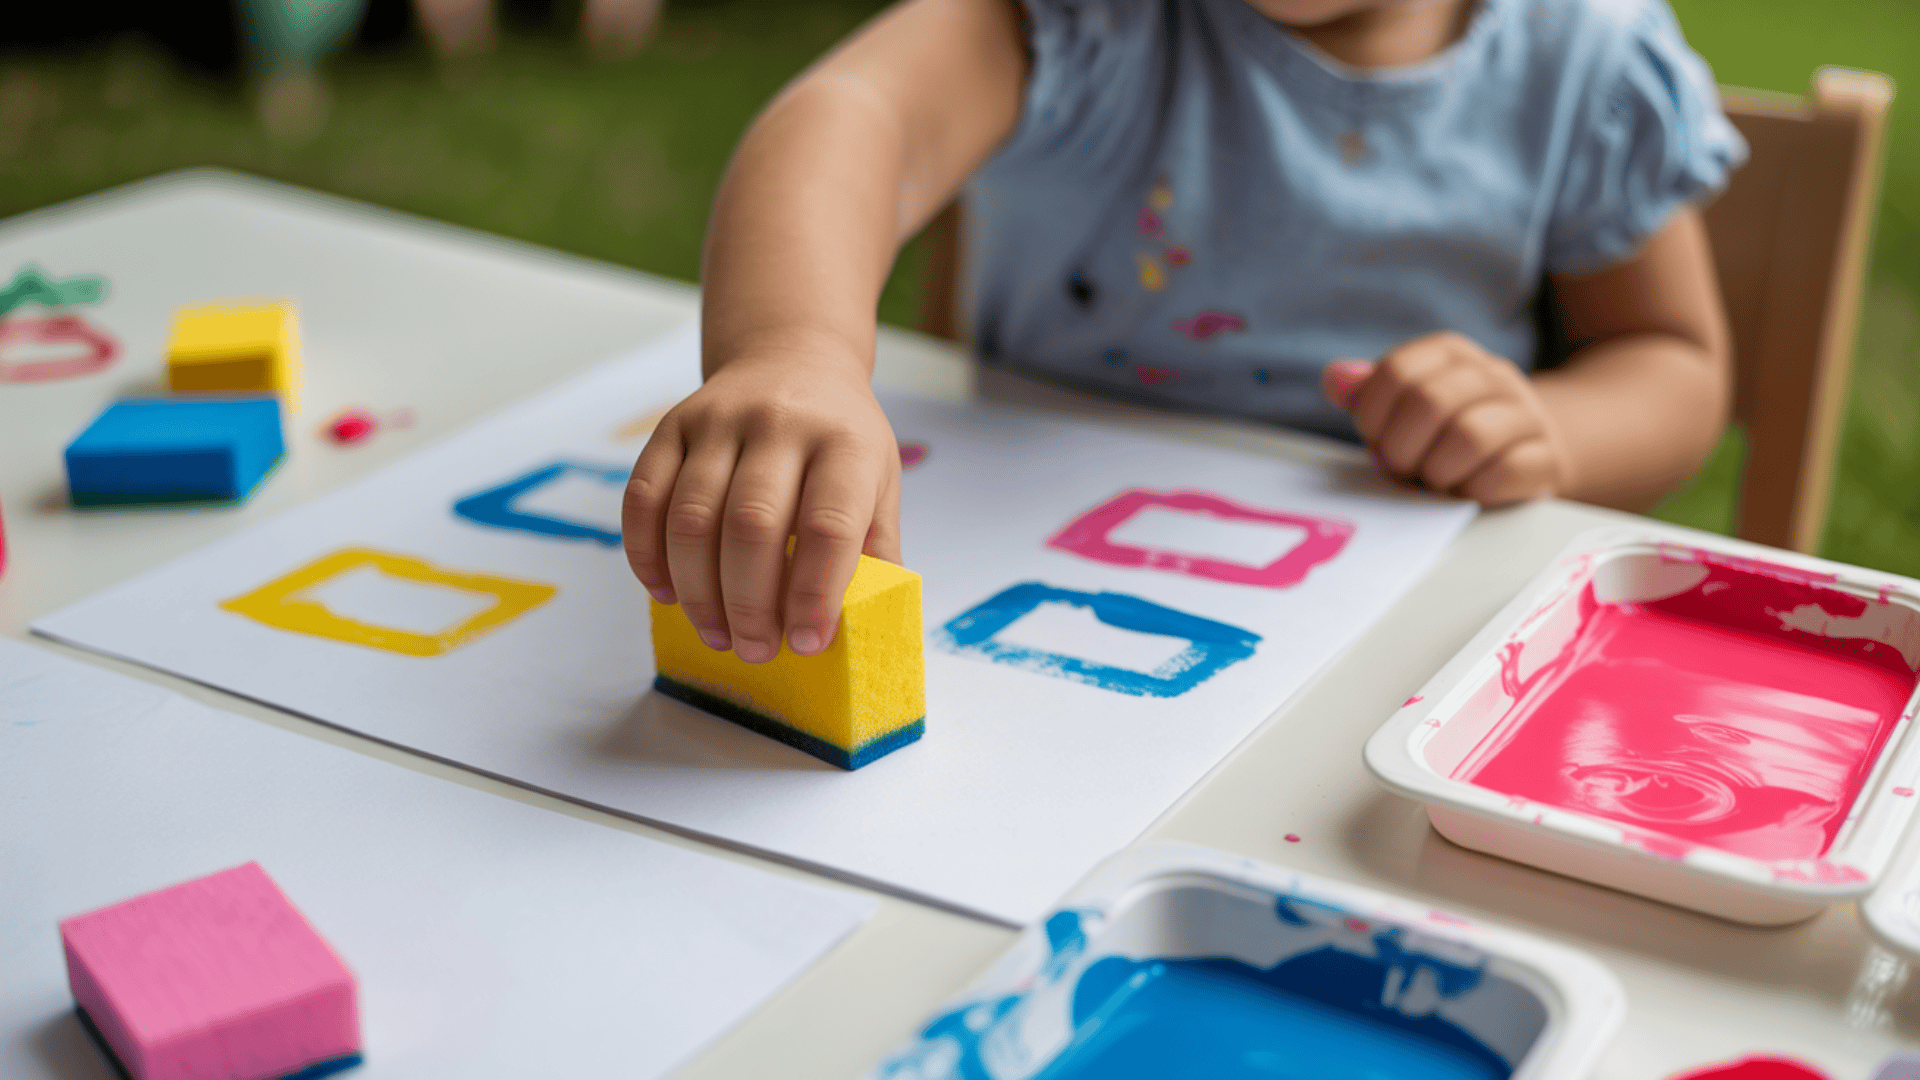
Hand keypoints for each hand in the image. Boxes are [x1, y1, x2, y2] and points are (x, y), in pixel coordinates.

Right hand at [622, 353, 901, 662]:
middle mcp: (780, 424)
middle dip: (749, 603)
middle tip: (755, 648)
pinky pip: (643, 499)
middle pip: (752, 526)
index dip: (814, 593)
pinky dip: (647, 556)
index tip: (805, 642)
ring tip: (717, 634)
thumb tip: (865, 622)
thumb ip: (874, 548)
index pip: (828, 525)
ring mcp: (719, 421)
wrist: (790, 359)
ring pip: (692, 519)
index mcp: (844, 444)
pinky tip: (666, 594)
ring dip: (698, 592)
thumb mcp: (879, 481)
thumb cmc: (839, 438)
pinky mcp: (672, 426)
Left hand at [1321, 332, 1569, 503]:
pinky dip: (1473, 490)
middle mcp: (1492, 374)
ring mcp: (1526, 413)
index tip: (1377, 438)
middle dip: (1401, 448)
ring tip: (1434, 480)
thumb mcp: (1398, 410)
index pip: (1396, 372)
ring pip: (1469, 436)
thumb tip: (1335, 378)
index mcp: (1450, 354)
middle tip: (1402, 468)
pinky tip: (1467, 490)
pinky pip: (1504, 472)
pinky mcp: (1547, 456)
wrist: (1525, 452)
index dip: (1373, 417)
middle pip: (1430, 401)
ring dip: (1436, 471)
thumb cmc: (1444, 434)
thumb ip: (1365, 394)